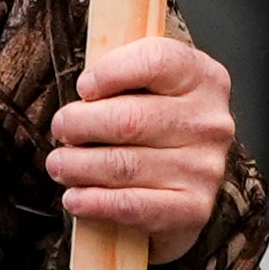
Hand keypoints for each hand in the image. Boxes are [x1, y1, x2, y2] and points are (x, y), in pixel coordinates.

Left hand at [47, 37, 234, 264]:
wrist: (185, 175)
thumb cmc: (151, 116)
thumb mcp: (143, 81)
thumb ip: (118, 71)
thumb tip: (83, 89)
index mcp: (201, 77)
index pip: (156, 61)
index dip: (110, 72)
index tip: (83, 87)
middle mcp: (209, 122)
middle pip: (129, 119)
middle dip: (80, 124)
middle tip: (60, 129)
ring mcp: (205, 168)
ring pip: (124, 164)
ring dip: (78, 166)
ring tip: (59, 164)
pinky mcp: (193, 208)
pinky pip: (134, 205)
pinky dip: (96, 202)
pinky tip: (75, 198)